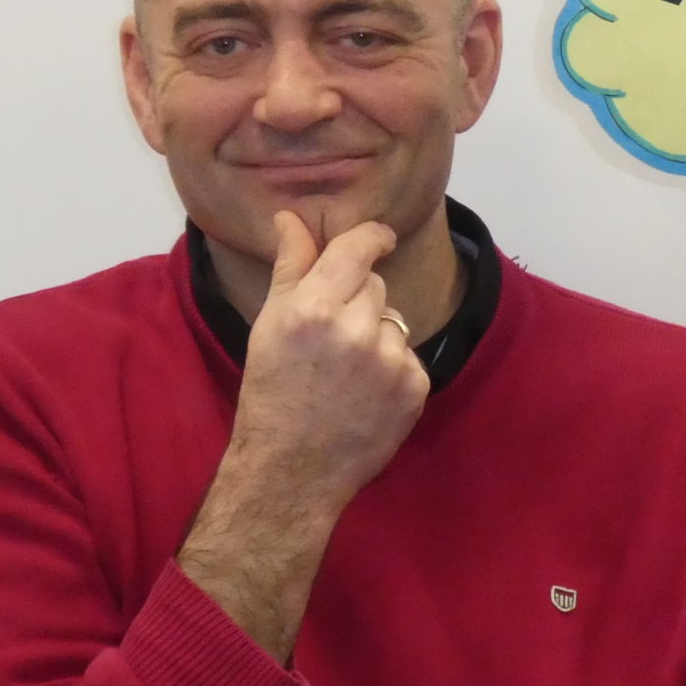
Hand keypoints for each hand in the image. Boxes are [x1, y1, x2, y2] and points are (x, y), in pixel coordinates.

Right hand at [179, 212, 429, 660]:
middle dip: (357, 300)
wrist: (293, 467)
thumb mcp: (270, 325)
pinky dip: (392, 368)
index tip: (379, 236)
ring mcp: (390, 359)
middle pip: (375, 284)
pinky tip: (364, 392)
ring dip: (375, 334)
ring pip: (393, 320)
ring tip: (343, 371)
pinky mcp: (415, 386)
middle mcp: (355, 329)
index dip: (372, 237)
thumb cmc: (272, 393)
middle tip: (328, 338)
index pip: (359, 248)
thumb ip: (290, 267)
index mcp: (313, 308)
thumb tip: (292, 218)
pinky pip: (409, 355)